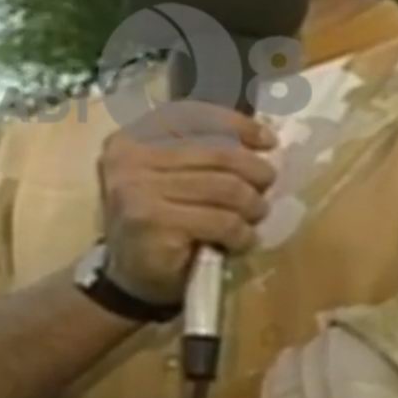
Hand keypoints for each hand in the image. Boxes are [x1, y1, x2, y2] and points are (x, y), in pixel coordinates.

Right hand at [96, 100, 278, 305]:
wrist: (129, 280)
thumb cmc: (158, 224)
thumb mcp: (170, 177)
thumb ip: (200, 153)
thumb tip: (260, 139)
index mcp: (132, 139)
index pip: (192, 117)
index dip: (235, 125)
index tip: (268, 141)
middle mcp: (130, 159)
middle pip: (215, 152)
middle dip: (252, 169)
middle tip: (266, 185)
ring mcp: (139, 192)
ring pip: (224, 187)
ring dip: (251, 204)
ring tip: (256, 216)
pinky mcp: (156, 224)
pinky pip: (221, 221)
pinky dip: (242, 233)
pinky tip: (243, 240)